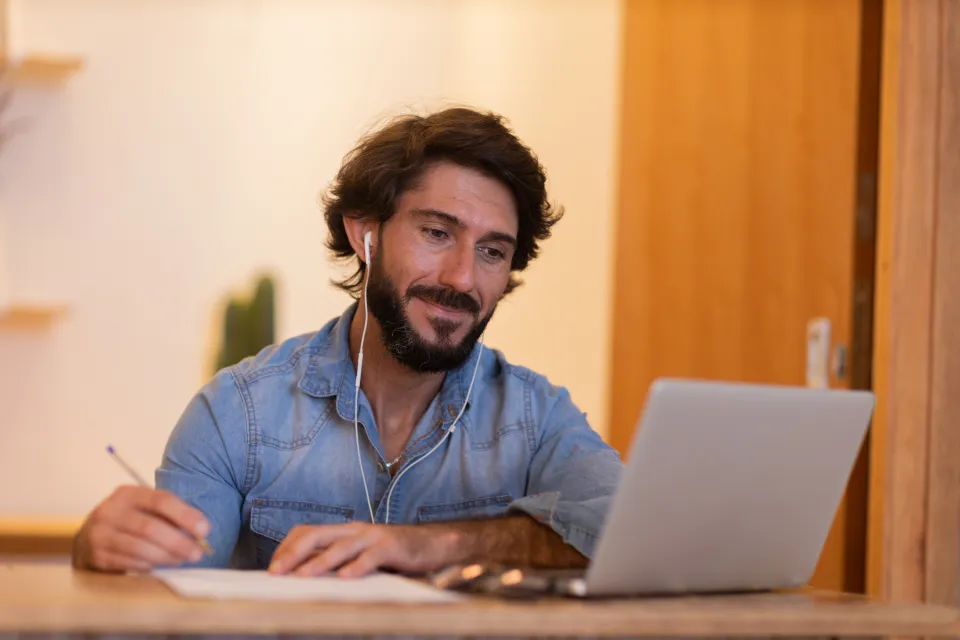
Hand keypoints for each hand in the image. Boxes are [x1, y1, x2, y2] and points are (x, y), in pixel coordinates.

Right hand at [73, 485, 209, 572]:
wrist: (87, 540)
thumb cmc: (127, 523)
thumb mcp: (142, 510)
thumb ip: (167, 515)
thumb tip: (201, 531)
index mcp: (127, 494)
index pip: (160, 500)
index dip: (185, 515)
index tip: (205, 530)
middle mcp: (110, 511)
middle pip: (150, 527)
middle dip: (178, 542)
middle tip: (197, 553)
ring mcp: (99, 534)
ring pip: (139, 548)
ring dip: (166, 556)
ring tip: (182, 560)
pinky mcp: (96, 556)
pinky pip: (128, 562)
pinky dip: (148, 565)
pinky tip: (158, 565)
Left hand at [268, 522, 461, 577]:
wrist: (432, 544)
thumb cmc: (394, 553)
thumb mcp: (360, 555)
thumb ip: (338, 560)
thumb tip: (305, 573)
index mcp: (344, 531)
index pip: (307, 532)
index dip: (287, 548)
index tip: (273, 568)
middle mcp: (355, 530)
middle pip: (316, 534)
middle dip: (293, 553)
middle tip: (278, 572)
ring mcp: (373, 537)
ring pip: (340, 546)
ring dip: (319, 562)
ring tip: (303, 576)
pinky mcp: (391, 547)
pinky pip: (370, 557)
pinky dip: (356, 567)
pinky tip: (346, 578)